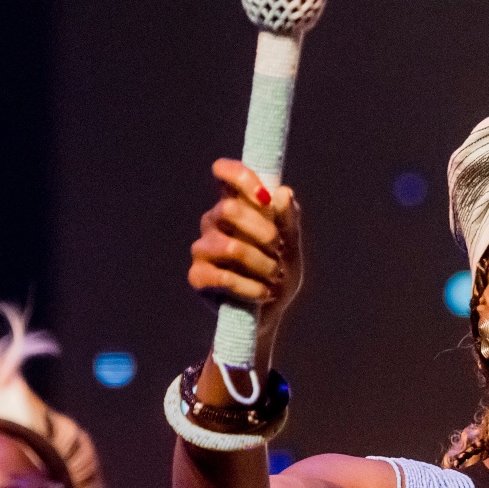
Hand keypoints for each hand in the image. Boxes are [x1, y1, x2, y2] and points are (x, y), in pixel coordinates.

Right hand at [189, 158, 302, 334]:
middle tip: (278, 249)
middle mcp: (214, 222)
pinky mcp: (197, 277)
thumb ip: (288, 220)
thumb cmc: (278, 274)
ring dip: (260, 263)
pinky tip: (262, 294)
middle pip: (228, 209)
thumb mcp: (291, 247)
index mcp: (235, 205)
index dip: (241, 177)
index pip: (225, 174)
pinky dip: (249, 287)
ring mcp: (202, 249)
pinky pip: (223, 276)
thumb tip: (282, 193)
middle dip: (262, 231)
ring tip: (274, 276)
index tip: (264, 197)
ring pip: (229, 246)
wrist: (269, 314)